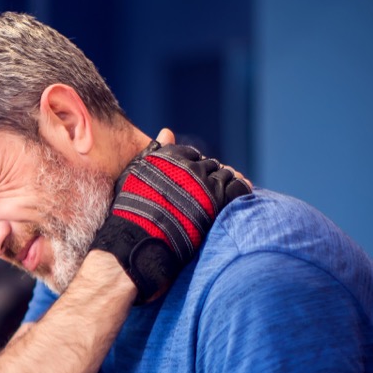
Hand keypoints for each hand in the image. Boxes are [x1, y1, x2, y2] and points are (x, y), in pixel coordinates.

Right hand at [91, 129, 251, 303]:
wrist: (136, 242)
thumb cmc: (131, 211)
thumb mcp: (137, 174)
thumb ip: (154, 152)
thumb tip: (168, 130)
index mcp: (171, 157)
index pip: (193, 155)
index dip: (195, 167)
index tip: (193, 181)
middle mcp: (190, 166)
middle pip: (211, 166)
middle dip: (212, 176)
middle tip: (209, 193)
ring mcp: (205, 183)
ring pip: (227, 175)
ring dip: (227, 184)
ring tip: (221, 198)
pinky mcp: (218, 202)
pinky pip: (239, 189)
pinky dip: (241, 191)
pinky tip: (238, 198)